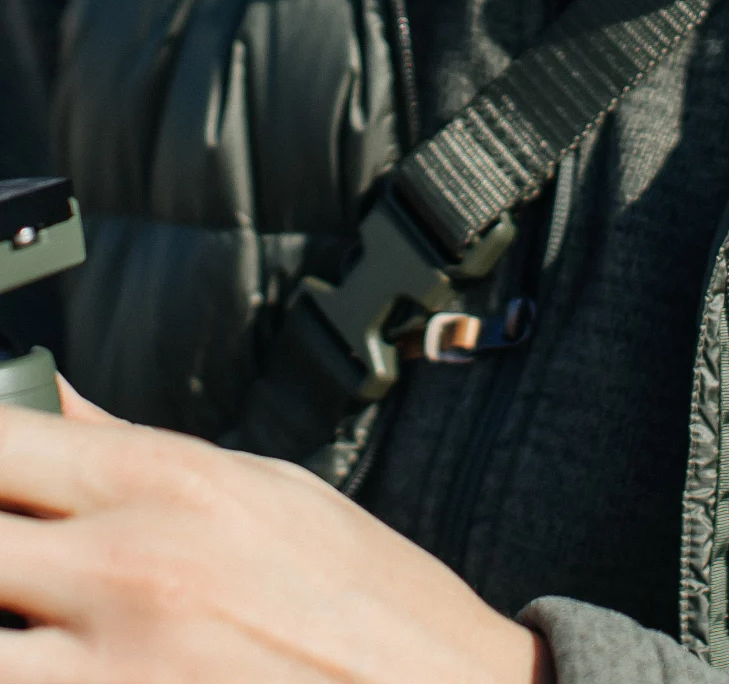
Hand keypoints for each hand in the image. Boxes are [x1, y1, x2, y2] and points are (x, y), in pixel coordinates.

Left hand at [0, 381, 552, 683]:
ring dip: (3, 626)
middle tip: (19, 563)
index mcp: (167, 483)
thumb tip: (37, 392)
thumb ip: (129, 447)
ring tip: (33, 620)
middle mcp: (131, 567)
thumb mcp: (266, 488)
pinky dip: (38, 675)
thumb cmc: (372, 599)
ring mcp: (121, 665)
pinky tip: (65, 664)